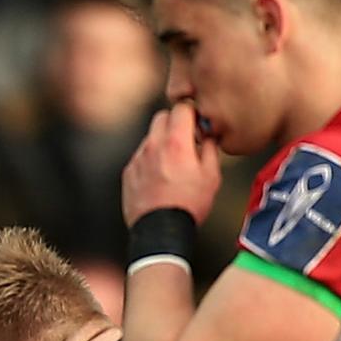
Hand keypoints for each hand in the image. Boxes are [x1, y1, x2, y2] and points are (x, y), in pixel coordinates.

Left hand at [122, 102, 220, 223]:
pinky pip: (140, 157)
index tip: (197, 125)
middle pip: (161, 117)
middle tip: (185, 141)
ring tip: (172, 165)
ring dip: (161, 143)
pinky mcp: (128, 173)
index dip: (192, 113)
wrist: (161, 232)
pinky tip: (159, 178)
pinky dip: (150, 161)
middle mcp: (153, 146)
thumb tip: (208, 137)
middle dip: (174, 123)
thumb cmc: (189, 205)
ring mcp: (138, 159)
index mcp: (176, 143)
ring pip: (150, 137)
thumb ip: (211, 149)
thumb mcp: (212, 177)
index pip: (181, 108)